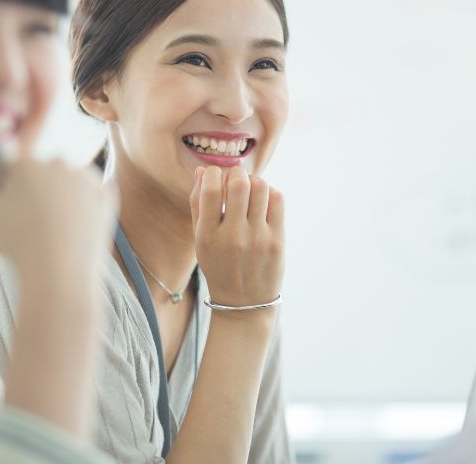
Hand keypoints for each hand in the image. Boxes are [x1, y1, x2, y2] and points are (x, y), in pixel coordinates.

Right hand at [0, 148, 116, 292]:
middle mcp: (58, 161)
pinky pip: (91, 194)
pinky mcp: (107, 194)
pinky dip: (84, 207)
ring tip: (50, 233)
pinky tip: (74, 228)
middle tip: (28, 229)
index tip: (12, 211)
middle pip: (42, 175)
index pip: (14, 166)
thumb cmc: (19, 244)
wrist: (60, 276)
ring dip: (60, 199)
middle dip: (35, 195)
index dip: (10, 189)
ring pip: (68, 183)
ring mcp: (86, 177)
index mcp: (27, 162)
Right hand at [189, 165, 284, 308]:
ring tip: (250, 190)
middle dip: (236, 173)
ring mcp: (257, 238)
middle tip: (235, 179)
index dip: (213, 173)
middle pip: (239, 183)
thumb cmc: (218, 265)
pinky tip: (262, 203)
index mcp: (207, 236)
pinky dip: (269, 193)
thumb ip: (197, 204)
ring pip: (261, 187)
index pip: (209, 189)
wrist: (243, 303)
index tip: (214, 175)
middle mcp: (232, 236)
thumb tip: (202, 170)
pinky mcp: (277, 241)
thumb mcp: (200, 239)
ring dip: (254, 181)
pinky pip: (277, 199)